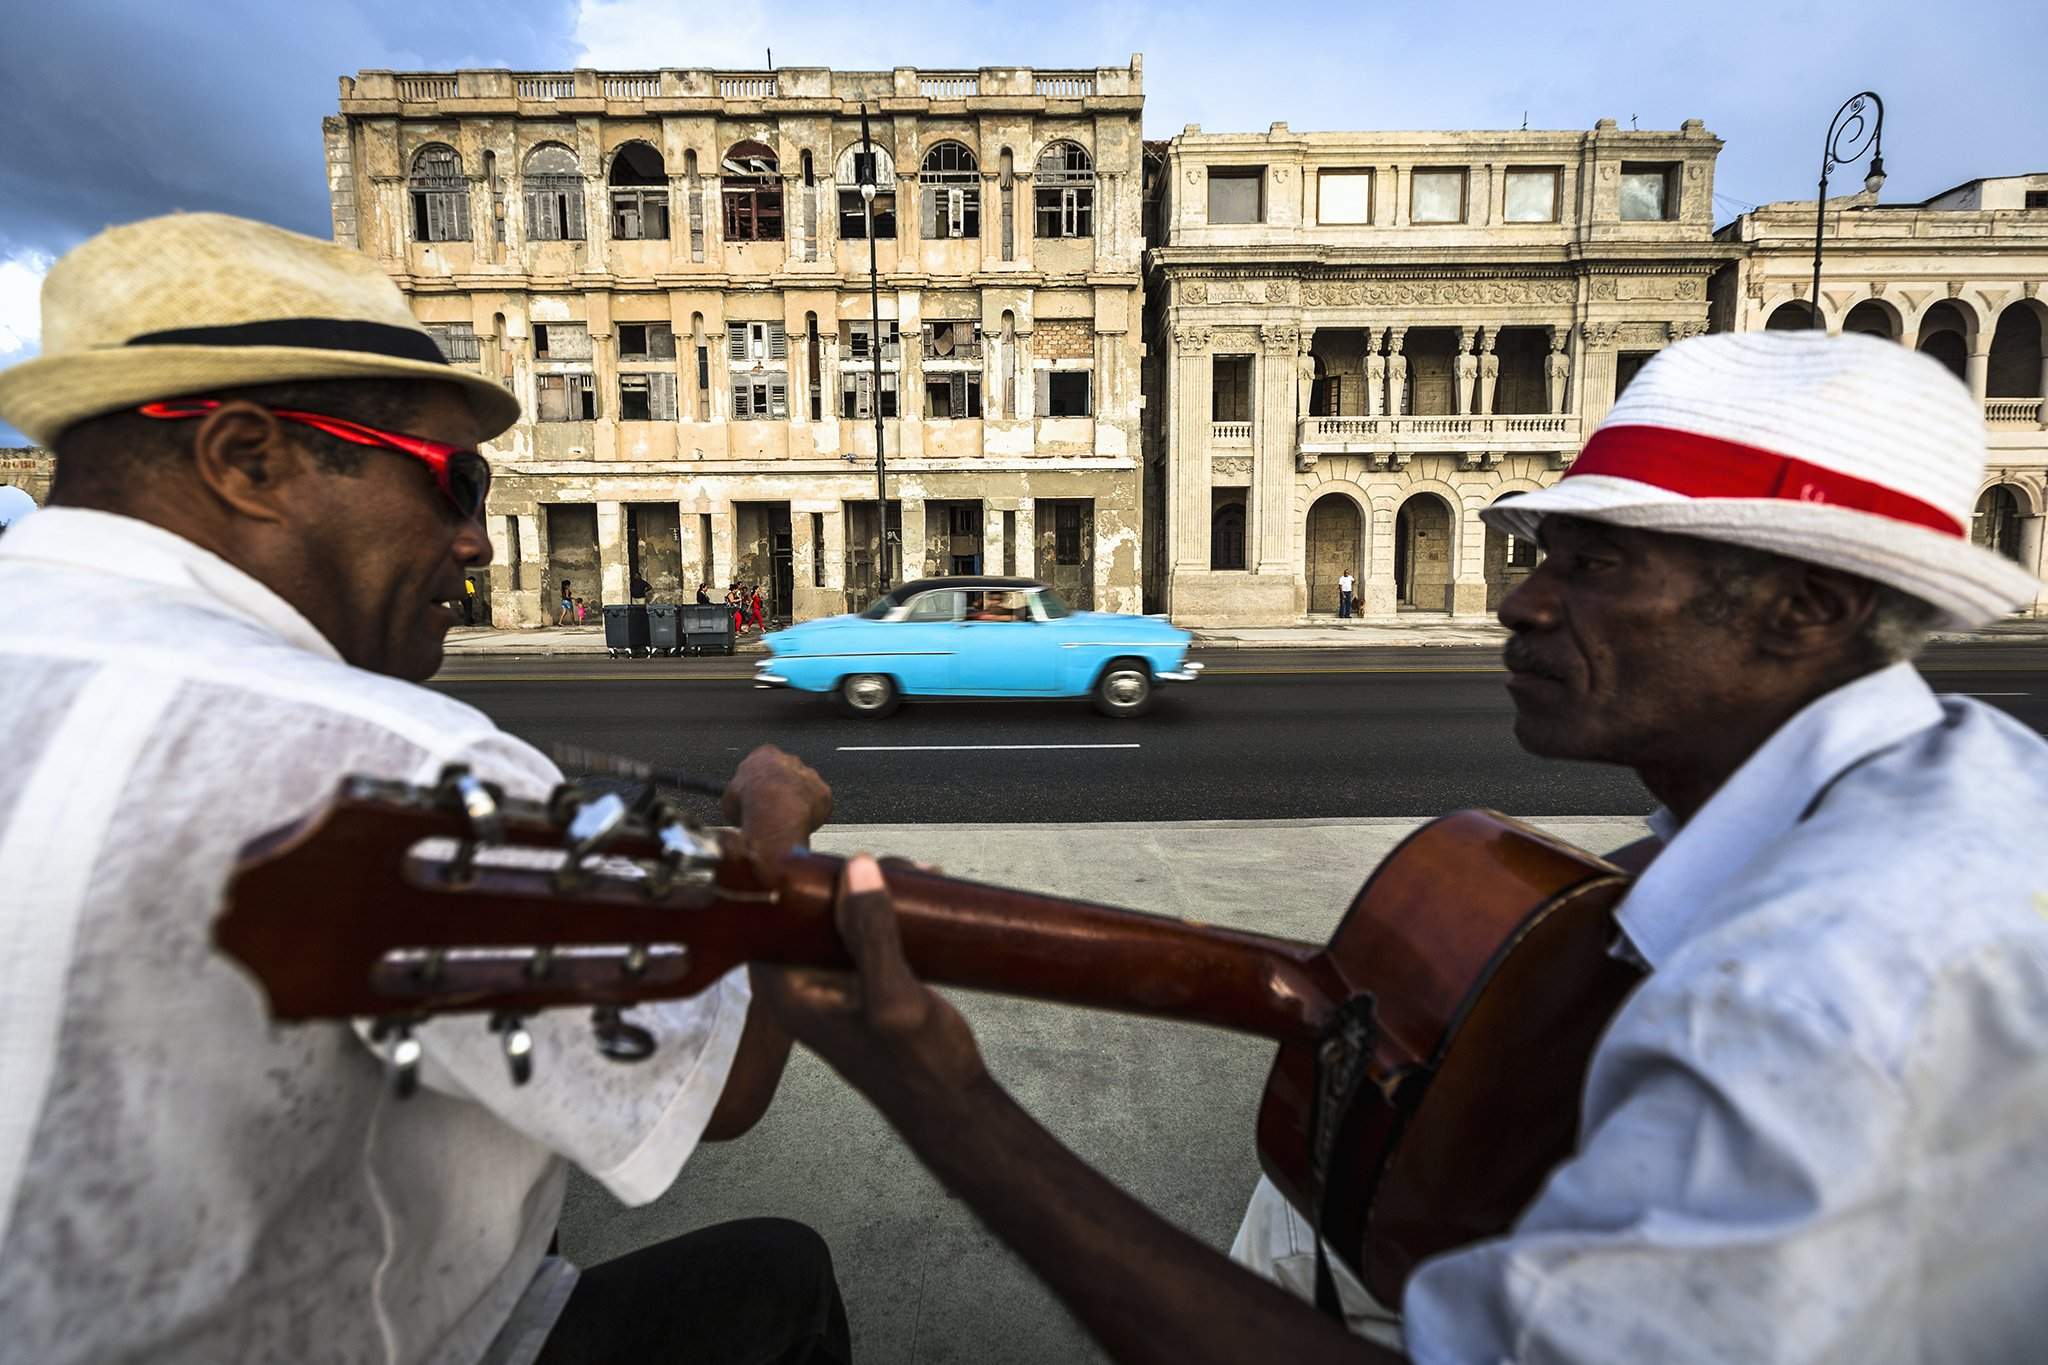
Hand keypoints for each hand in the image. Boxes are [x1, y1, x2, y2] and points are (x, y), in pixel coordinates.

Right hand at [723, 745, 831, 883]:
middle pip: (787, 774)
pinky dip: (813, 815)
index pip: (763, 762)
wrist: (777, 814)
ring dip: (799, 802)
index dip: (760, 781)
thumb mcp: (729, 800)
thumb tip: (736, 810)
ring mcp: (810, 775)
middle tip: (774, 810)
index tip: (756, 796)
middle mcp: (791, 760)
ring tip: (787, 821)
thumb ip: (737, 798)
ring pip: (805, 789)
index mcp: (765, 755)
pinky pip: (819, 804)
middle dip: (782, 790)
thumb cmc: (751, 804)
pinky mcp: (823, 792)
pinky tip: (801, 826)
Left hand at [757, 855, 986, 1102]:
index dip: (800, 881)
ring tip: (915, 879)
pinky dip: (887, 910)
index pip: (773, 916)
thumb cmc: (918, 1068)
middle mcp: (800, 984)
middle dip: (850, 879)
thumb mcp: (894, 999)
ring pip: (840, 914)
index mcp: (786, 992)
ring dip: (873, 891)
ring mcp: (830, 982)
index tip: (836, 856)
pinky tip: (917, 899)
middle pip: (809, 908)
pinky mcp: (860, 981)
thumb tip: (856, 870)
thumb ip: (871, 935)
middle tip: (894, 868)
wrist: (952, 1104)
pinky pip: (863, 930)